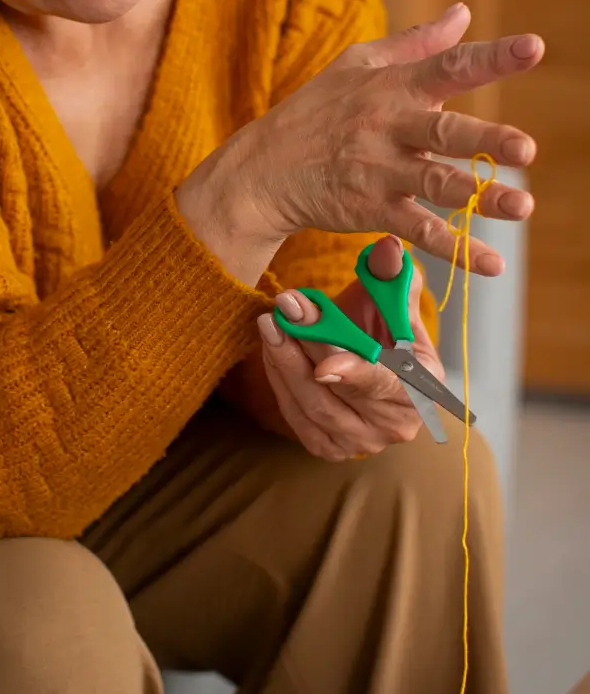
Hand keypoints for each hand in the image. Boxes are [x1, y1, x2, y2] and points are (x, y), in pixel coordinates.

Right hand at [177, 2, 542, 285]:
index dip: (492, 56)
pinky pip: (418, 230)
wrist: (262, 171)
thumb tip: (463, 12)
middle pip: (443, 131)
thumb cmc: (315, 112)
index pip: (447, 66)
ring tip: (522, 205)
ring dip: (481, 196)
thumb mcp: (356, 64)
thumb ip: (416, 42)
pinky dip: (455, 249)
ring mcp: (379, 170)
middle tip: (526, 148)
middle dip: (486, 139)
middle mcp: (388, 126)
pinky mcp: (370, 209)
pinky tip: (489, 263)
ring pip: (436, 182)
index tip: (534, 47)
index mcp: (392, 86)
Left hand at [252, 235, 437, 460]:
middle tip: (284, 307)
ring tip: (270, 321)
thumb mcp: (388, 294)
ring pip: (312, 405)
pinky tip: (273, 347)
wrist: (361, 351)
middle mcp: (397, 424)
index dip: (357, 374)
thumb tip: (390, 247)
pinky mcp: (329, 447)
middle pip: (340, 392)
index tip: (324, 366)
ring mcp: (362, 442)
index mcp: (423, 386)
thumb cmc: (380, 323)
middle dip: (308, 346)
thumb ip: (390, 274)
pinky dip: (279, 380)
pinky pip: (295, 417)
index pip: (388, 384)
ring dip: (285, 361)